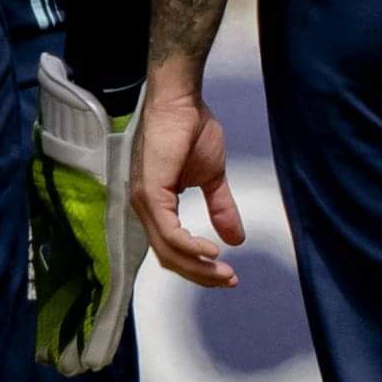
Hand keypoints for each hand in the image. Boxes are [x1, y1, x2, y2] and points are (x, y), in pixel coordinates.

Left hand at [136, 68, 244, 288]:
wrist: (182, 101)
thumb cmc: (191, 129)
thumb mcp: (212, 178)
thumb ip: (220, 208)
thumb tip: (236, 239)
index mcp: (156, 205)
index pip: (172, 249)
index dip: (197, 268)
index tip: (226, 275)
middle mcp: (144, 207)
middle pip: (169, 257)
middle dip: (200, 275)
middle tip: (228, 280)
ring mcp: (145, 201)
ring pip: (168, 250)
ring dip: (198, 266)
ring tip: (224, 272)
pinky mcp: (150, 192)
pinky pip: (168, 232)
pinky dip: (190, 247)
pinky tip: (210, 252)